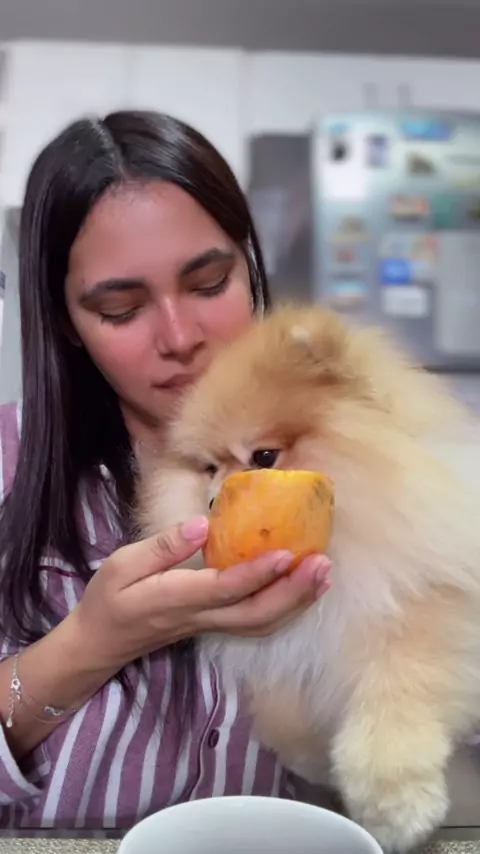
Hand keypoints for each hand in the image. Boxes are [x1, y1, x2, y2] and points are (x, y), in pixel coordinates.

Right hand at [71, 516, 330, 670]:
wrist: (101, 643)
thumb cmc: (109, 599)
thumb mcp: (121, 565)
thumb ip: (162, 547)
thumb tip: (201, 524)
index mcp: (175, 599)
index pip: (224, 589)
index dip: (257, 573)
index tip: (286, 553)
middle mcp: (200, 617)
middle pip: (256, 613)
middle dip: (293, 591)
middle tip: (322, 563)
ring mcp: (211, 627)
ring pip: (262, 623)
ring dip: (297, 602)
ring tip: (324, 574)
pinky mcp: (216, 627)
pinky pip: (258, 623)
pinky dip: (287, 609)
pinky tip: (304, 590)